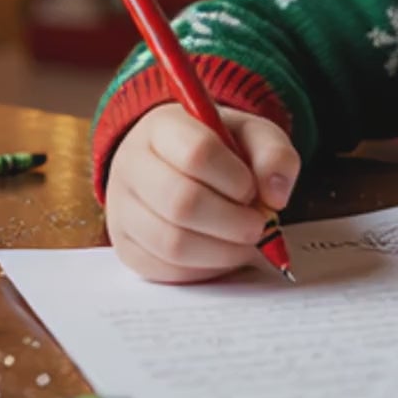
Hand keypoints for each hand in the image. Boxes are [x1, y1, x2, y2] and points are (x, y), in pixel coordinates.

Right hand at [104, 104, 300, 283]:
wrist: (175, 163)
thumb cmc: (218, 149)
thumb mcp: (252, 134)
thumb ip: (274, 154)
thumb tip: (276, 196)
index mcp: (162, 127)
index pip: (197, 153)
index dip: (234, 179)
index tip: (252, 189)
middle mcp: (131, 165)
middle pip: (182, 204)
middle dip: (232, 222)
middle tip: (258, 226)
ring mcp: (122, 208)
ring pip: (171, 243)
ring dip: (221, 251)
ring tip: (244, 242)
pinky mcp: (124, 246)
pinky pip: (163, 270)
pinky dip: (202, 269)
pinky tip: (221, 254)